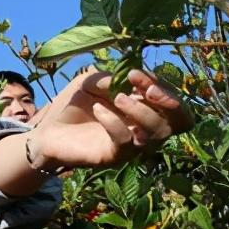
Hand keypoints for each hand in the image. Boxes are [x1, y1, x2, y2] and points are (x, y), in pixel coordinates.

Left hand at [31, 68, 191, 170]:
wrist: (47, 131)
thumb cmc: (74, 105)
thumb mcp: (92, 81)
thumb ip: (112, 77)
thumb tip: (128, 79)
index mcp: (146, 108)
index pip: (172, 99)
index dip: (161, 84)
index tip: (135, 73)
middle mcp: (146, 128)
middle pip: (181, 120)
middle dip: (169, 100)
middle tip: (146, 88)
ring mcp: (132, 145)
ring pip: (157, 133)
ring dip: (142, 110)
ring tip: (118, 97)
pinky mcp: (113, 156)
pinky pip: (126, 142)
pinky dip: (115, 122)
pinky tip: (98, 110)